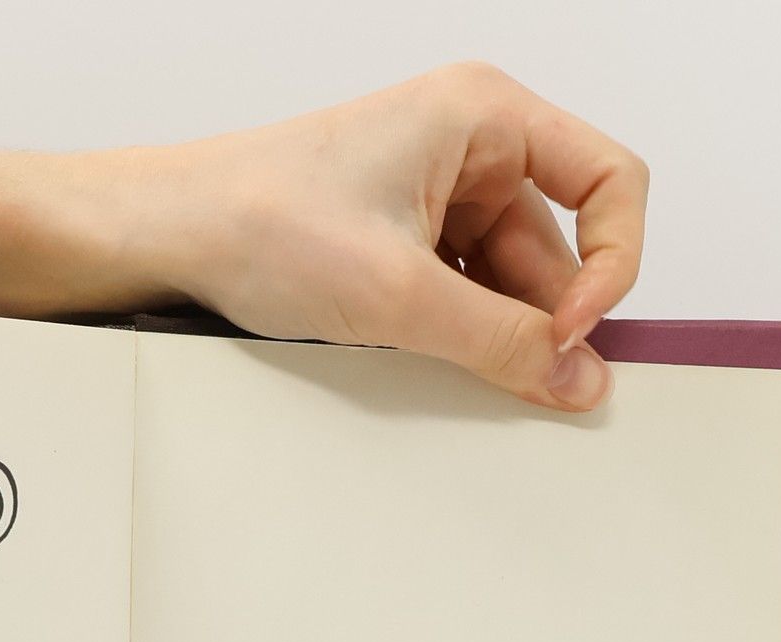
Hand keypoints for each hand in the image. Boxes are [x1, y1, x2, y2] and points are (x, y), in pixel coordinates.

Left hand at [137, 63, 647, 411]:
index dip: (610, 263)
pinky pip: (463, 293)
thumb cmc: (259, 221)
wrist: (170, 236)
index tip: (576, 334)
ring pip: (508, 280)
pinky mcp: (404, 239)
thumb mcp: (398, 295)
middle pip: (557, 245)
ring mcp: (436, 194)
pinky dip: (458, 332)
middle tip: (527, 385)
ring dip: (493, 331)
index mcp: (484, 115)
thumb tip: (577, 380)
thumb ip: (500, 342)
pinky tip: (423, 356)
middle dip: (544, 317)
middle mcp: (470, 145)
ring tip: (442, 361)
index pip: (609, 181)